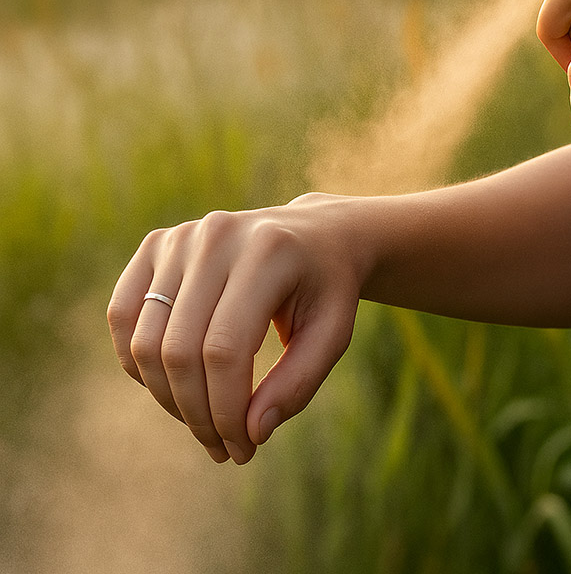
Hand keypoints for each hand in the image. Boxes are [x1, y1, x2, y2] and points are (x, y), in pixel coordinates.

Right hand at [106, 193, 361, 463]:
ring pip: (146, 341)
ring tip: (204, 425)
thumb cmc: (327, 290)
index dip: (226, 410)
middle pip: (179, 350)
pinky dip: (139, 363)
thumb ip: (298, 383)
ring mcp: (180, 237)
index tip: (244, 449)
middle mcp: (216, 237)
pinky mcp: (156, 244)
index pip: (225, 349)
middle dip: (197, 414)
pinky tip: (174, 388)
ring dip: (168, 398)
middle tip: (224, 449)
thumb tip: (250, 433)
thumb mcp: (333, 334)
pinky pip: (123, 316)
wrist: (315, 235)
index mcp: (268, 252)